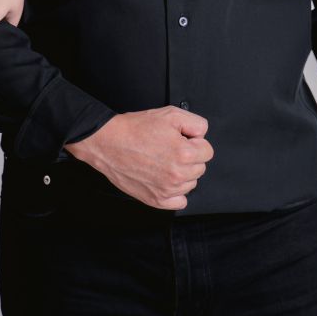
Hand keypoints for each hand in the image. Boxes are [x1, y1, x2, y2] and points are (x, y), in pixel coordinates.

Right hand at [64, 106, 213, 209]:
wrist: (109, 142)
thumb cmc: (134, 129)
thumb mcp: (169, 114)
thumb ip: (195, 123)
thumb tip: (202, 135)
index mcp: (184, 153)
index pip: (207, 151)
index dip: (195, 142)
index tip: (182, 140)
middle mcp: (178, 174)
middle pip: (200, 167)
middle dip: (189, 157)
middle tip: (169, 148)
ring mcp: (167, 189)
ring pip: (190, 183)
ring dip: (182, 173)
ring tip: (163, 160)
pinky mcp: (156, 200)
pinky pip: (180, 201)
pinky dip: (175, 192)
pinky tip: (164, 178)